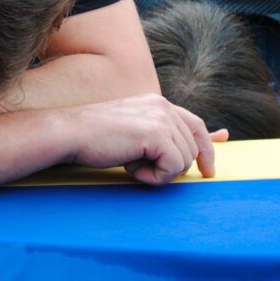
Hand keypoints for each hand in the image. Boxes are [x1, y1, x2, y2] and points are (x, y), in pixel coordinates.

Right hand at [64, 94, 226, 184]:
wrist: (70, 132)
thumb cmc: (94, 136)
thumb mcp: (132, 131)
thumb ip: (160, 135)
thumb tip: (195, 144)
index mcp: (157, 102)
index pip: (196, 125)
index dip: (208, 148)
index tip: (209, 170)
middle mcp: (163, 106)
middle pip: (192, 149)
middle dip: (171, 167)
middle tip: (137, 166)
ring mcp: (161, 118)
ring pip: (185, 161)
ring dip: (159, 173)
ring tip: (130, 164)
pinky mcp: (156, 134)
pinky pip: (174, 168)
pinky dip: (155, 178)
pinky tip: (131, 169)